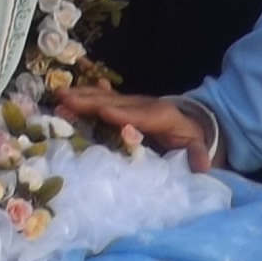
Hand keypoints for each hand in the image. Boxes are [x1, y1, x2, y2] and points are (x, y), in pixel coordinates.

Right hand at [55, 88, 218, 174]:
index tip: (104, 114)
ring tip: (59, 96)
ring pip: (104, 98)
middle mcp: (142, 105)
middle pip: (114, 103)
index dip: (123, 115)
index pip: (140, 116)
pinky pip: (102, 99)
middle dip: (90, 101)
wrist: (189, 124)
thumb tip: (202, 167)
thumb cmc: (189, 139)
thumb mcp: (197, 147)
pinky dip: (85, 96)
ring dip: (81, 97)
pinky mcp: (121, 106)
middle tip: (66, 100)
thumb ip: (198, 155)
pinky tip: (69, 93)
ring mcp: (130, 104)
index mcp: (160, 116)